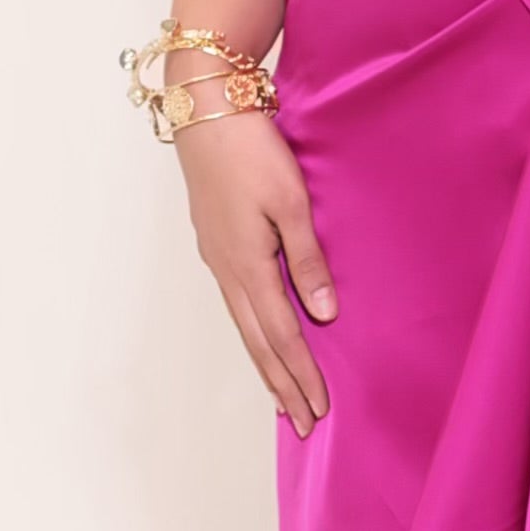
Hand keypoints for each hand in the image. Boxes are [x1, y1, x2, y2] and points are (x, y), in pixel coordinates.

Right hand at [178, 111, 337, 434]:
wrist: (206, 108)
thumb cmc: (252, 150)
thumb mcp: (291, 203)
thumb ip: (308, 260)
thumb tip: (323, 315)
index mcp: (248, 265)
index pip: (281, 336)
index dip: (301, 376)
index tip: (318, 411)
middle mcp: (228, 270)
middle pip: (258, 341)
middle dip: (282, 384)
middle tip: (302, 422)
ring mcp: (218, 257)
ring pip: (245, 324)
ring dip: (266, 362)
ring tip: (282, 395)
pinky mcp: (217, 242)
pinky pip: (239, 302)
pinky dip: (254, 330)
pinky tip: (263, 335)